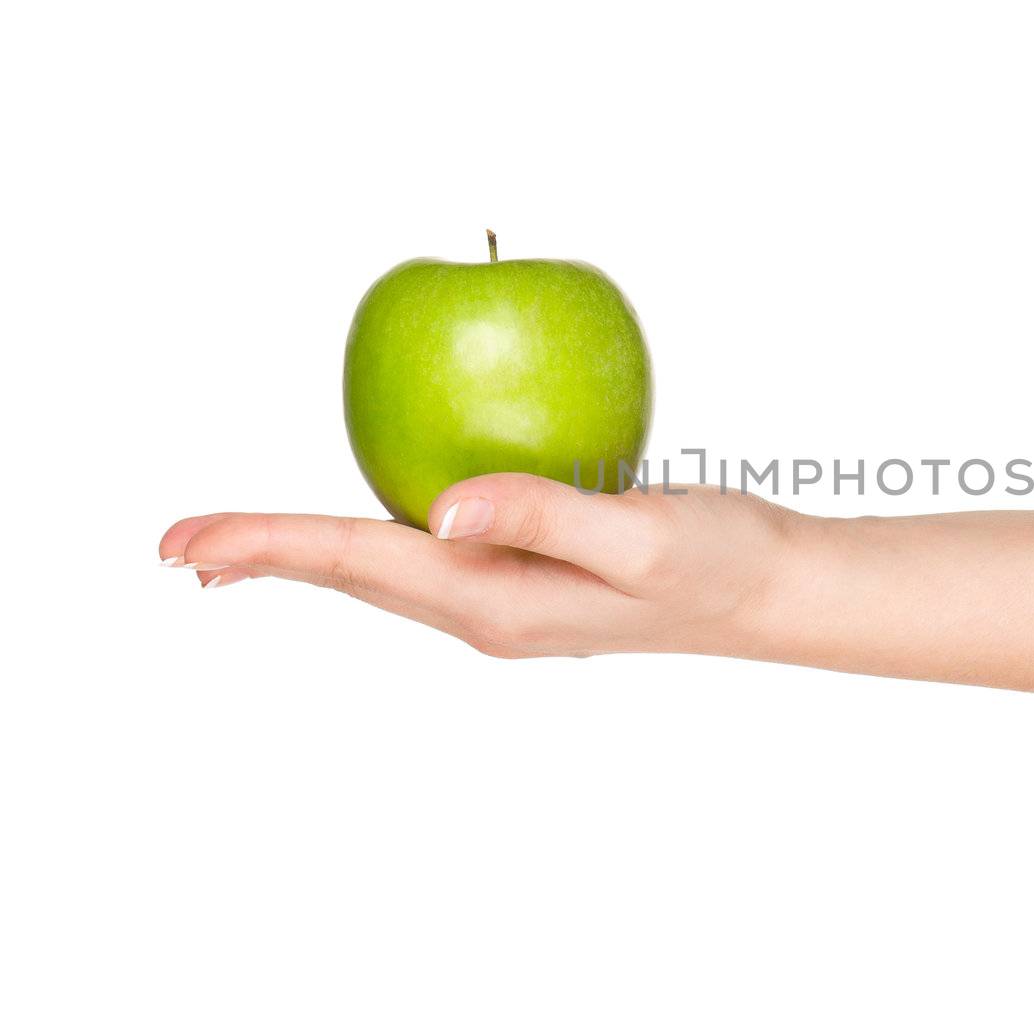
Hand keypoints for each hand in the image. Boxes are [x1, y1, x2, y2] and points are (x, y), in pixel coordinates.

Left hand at [159, 474, 796, 657]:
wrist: (770, 592)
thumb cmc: (721, 561)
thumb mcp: (642, 536)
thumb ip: (544, 516)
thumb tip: (441, 508)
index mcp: (500, 601)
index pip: (362, 563)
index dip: (269, 544)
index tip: (182, 543)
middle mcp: (491, 609)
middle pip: (356, 577)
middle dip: (266, 558)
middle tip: (178, 549)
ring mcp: (510, 601)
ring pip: (384, 574)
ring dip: (310, 558)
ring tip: (240, 552)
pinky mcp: (531, 580)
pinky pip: (427, 560)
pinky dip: (370, 546)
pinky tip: (368, 535)